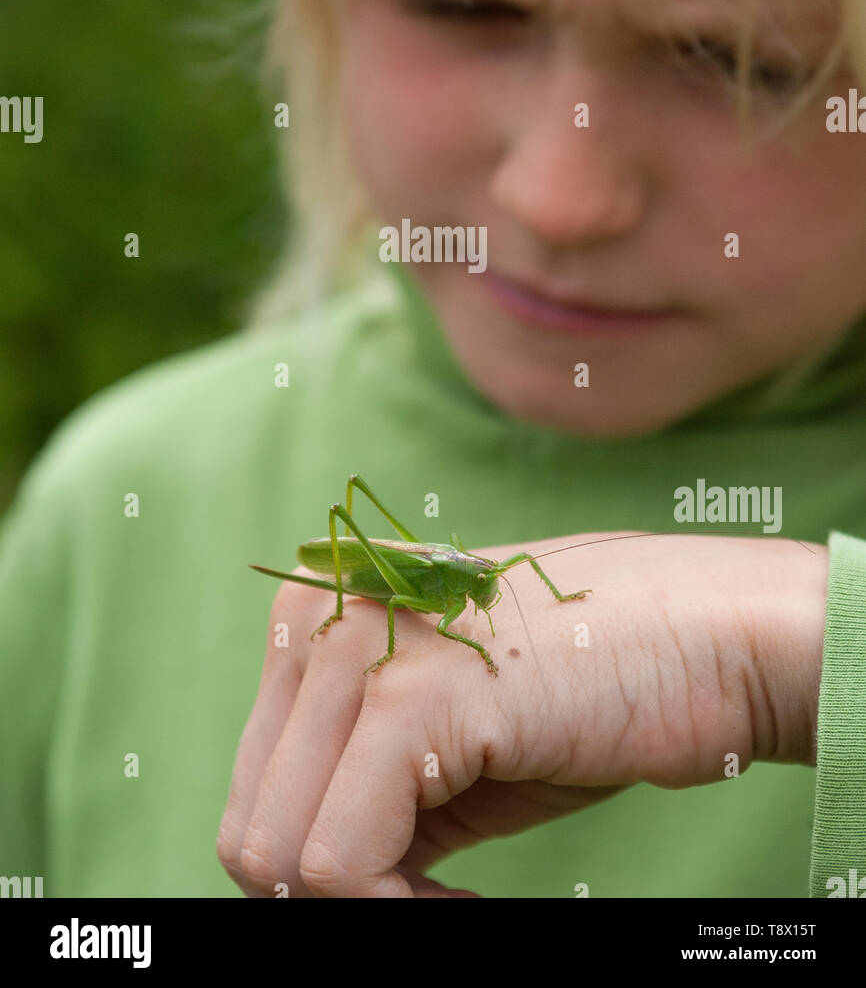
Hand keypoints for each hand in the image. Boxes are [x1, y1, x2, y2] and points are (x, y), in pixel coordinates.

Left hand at [217, 532, 826, 897]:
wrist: (704, 638)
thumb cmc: (583, 693)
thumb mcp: (439, 745)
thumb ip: (357, 788)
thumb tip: (291, 885)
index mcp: (313, 615)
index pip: (255, 792)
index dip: (317, 867)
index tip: (404, 888)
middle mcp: (316, 617)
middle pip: (252, 830)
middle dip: (333, 896)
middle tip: (432, 902)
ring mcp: (356, 649)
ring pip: (277, 856)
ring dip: (368, 908)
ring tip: (455, 902)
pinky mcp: (408, 699)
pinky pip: (336, 864)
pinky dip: (396, 912)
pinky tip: (471, 901)